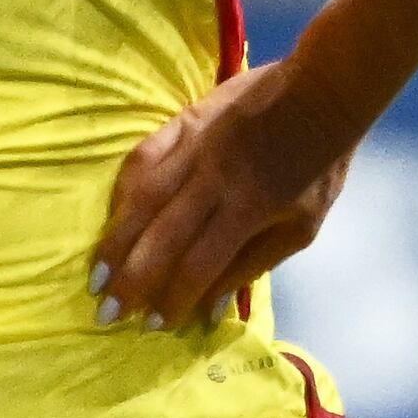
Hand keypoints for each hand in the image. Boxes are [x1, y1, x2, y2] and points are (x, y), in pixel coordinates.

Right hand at [93, 65, 350, 334]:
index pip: (199, 264)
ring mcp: (195, 147)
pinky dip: (123, 188)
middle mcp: (213, 180)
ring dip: (116, 239)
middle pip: (161, 236)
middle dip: (130, 279)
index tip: (154, 324)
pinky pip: (143, 155)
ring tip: (97, 272)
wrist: (321, 93)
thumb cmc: (317, 168)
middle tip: (106, 312)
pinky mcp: (184, 120)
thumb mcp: (301, 228)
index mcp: (248, 209)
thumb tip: (210, 310)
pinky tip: (112, 214)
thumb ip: (253, 265)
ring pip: (142, 197)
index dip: (173, 297)